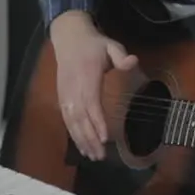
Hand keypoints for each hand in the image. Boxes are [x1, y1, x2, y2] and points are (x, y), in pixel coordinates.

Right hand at [50, 11, 137, 159]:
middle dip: (90, 138)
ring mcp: (65, 94)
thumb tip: (133, 62)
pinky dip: (73, 134)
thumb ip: (121, 55)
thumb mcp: (110, 44)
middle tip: (101, 156)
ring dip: (81, 140)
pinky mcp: (62, 98)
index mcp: (86, 76)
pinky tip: (81, 146)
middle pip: (80, 117)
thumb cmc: (93, 44)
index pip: (91, 102)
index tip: (105, 137)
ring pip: (72, 121)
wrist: (68, 37)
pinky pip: (67, 119)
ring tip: (93, 156)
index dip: (97, 121)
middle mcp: (73, 88)